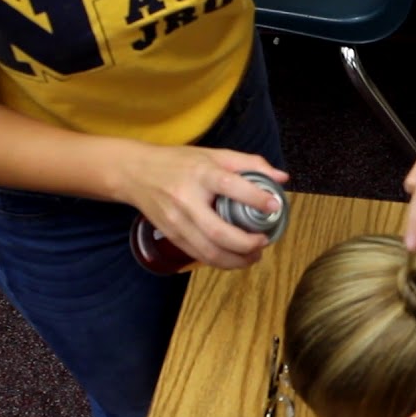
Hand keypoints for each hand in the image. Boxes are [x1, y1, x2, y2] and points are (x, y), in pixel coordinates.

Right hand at [115, 144, 289, 268]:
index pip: (230, 186)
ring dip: (237, 260)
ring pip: (210, 252)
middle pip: (219, 232)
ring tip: (254, 255)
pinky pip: (200, 256)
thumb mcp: (213, 154)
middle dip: (247, 243)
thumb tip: (281, 178)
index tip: (274, 205)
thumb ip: (249, 164)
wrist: (135, 173)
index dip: (255, 198)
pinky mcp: (172, 236)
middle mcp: (186, 199)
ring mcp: (177, 221)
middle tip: (264, 241)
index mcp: (200, 174)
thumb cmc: (178, 163)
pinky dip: (221, 262)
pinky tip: (236, 258)